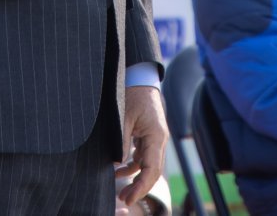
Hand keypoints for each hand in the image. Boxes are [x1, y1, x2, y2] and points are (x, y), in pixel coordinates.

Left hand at [115, 85, 167, 207]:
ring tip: (122, 192)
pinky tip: (119, 171)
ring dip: (136, 179)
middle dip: (140, 188)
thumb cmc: (133, 93)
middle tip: (125, 199)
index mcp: (156, 136)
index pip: (152, 169)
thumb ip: (122, 141)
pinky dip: (132, 166)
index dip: (142, 186)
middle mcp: (159, 140)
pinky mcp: (148, 136)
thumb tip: (117, 163)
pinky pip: (142, 157)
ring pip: (148, 166)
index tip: (130, 198)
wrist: (140, 77)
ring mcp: (154, 138)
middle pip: (153, 171)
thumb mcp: (124, 117)